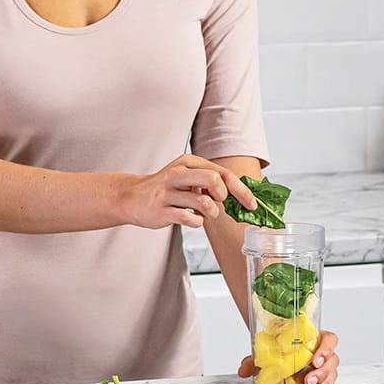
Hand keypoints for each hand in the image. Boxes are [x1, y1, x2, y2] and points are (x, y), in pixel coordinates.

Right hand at [115, 153, 256, 229]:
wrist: (131, 197)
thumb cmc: (166, 189)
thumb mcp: (187, 178)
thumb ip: (209, 183)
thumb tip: (239, 196)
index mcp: (188, 162)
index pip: (222, 173)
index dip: (241, 190)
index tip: (252, 205)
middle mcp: (178, 173)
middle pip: (214, 179)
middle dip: (225, 196)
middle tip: (220, 203)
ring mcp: (168, 192)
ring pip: (204, 202)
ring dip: (211, 212)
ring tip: (205, 213)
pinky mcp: (161, 210)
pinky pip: (189, 219)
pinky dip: (197, 222)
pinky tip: (191, 219)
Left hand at [238, 330, 340, 383]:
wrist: (277, 358)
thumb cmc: (278, 350)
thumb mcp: (267, 352)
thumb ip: (254, 360)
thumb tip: (243, 370)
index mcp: (314, 339)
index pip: (330, 340)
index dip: (326, 349)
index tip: (315, 360)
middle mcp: (322, 353)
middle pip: (333, 360)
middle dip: (322, 372)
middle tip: (308, 379)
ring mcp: (323, 368)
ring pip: (332, 375)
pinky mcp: (322, 382)